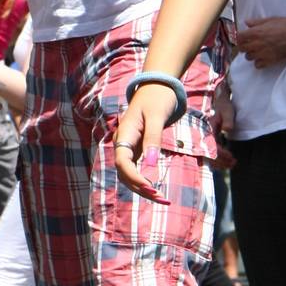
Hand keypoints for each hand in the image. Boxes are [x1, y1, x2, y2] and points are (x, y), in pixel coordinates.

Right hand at [113, 85, 177, 203]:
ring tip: (162, 199)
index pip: (122, 162)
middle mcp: (123, 143)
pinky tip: (156, 190)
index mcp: (124, 134)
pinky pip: (136, 170)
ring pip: (129, 174)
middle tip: (162, 198)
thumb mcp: (157, 117)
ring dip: (143, 189)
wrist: (158, 86)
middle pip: (125, 173)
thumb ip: (153, 140)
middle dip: (140, 188)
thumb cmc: (157, 98)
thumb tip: (151, 165)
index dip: (134, 177)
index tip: (149, 187)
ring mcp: (129, 147)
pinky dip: (145, 181)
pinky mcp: (137, 149)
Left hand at [237, 15, 285, 67]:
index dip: (240, 37)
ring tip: (258, 51)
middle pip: (241, 48)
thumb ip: (257, 22)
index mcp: (256, 32)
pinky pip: (257, 65)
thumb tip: (247, 22)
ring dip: (251, 54)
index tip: (243, 37)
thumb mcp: (271, 20)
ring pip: (248, 57)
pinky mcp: (270, 61)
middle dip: (244, 45)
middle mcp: (256, 44)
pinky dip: (258, 62)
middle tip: (250, 43)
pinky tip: (263, 58)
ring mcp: (262, 54)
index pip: (238, 37)